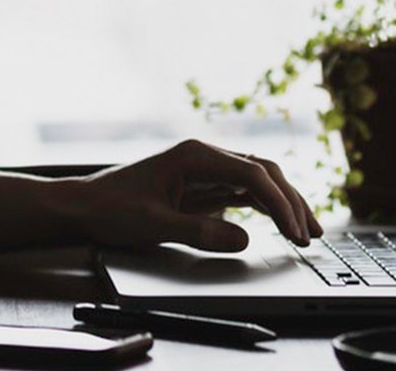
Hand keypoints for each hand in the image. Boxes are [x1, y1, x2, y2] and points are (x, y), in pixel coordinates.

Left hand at [69, 139, 321, 251]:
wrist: (84, 206)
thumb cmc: (111, 208)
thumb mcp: (154, 224)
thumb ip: (199, 231)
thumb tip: (244, 239)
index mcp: (194, 155)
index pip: (252, 174)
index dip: (279, 203)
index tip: (294, 230)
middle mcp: (204, 157)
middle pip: (263, 173)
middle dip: (291, 202)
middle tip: (311, 234)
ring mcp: (206, 171)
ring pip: (258, 182)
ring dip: (284, 204)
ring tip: (308, 231)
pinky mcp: (203, 187)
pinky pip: (244, 193)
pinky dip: (266, 209)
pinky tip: (282, 224)